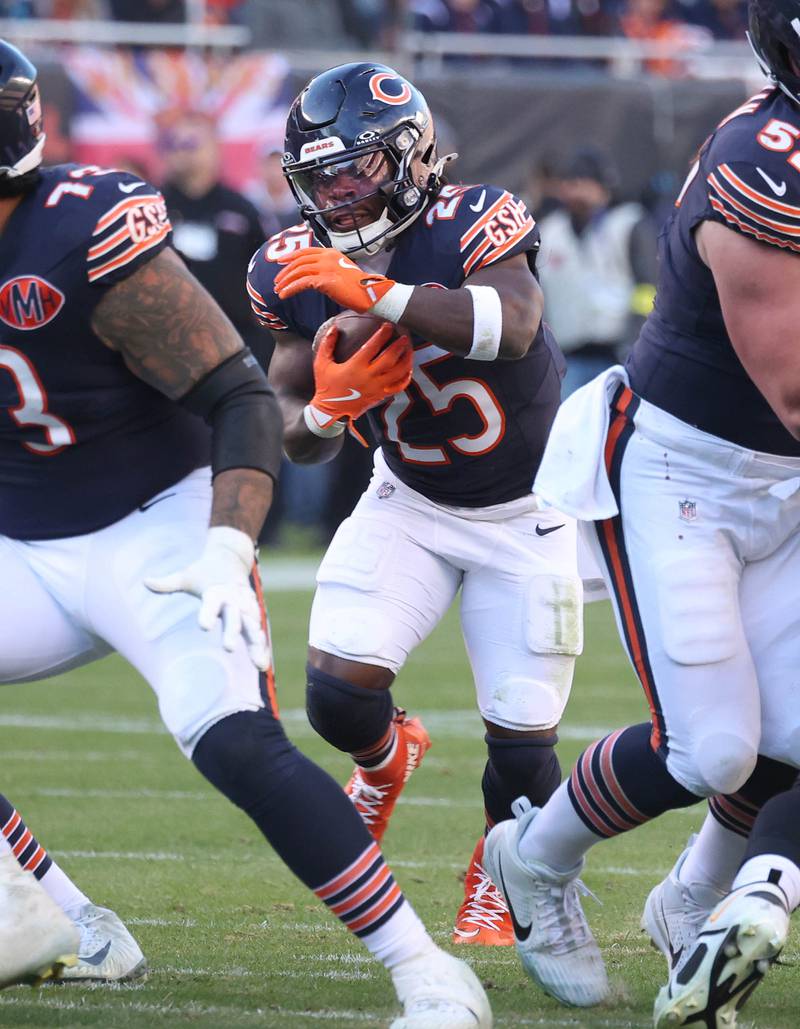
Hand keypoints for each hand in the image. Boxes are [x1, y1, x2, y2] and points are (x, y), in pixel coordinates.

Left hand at [144, 526, 269, 670]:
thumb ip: (168, 583)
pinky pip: (258, 633)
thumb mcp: (186, 576)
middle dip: (232, 632)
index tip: (203, 627)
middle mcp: (233, 600)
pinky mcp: (253, 614)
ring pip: (252, 627)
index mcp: (216, 591)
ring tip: (258, 664)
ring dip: (255, 644)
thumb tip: (145, 582)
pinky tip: (263, 666)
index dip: (208, 614)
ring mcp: (246, 608)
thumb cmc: (203, 572)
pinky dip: (261, 647)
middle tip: (228, 649)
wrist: (231, 558)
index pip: (211, 604)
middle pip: (233, 618)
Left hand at [274, 247, 395, 312]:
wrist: (371, 293)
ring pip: (298, 271)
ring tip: (278, 289)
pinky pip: (302, 283)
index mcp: (332, 253)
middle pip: (299, 260)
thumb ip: (329, 269)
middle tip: (277, 280)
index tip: (281, 262)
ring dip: (285, 281)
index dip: (291, 256)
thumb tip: (316, 277)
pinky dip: (290, 289)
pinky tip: (284, 295)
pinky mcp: (325, 280)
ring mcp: (326, 267)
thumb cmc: (360, 287)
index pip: (306, 251)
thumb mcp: (343, 272)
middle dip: (285, 270)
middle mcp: (328, 257)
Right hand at [307, 321, 412, 431]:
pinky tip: (408, 369)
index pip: (372, 347)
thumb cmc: (326, 386)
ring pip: (398, 373)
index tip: (387, 326)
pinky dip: (406, 378)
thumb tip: (334, 328)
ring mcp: (376, 388)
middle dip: (399, 346)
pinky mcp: (380, 396)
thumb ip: (327, 344)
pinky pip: (398, 387)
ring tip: (410, 350)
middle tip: (405, 337)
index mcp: (355, 367)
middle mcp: (368, 377)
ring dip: (407, 360)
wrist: (330, 410)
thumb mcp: (322, 363)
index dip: (382, 334)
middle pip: (390, 359)